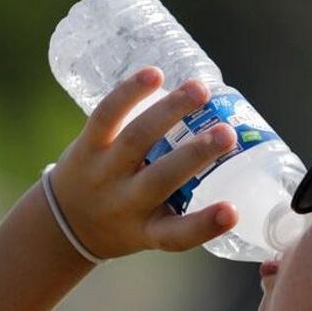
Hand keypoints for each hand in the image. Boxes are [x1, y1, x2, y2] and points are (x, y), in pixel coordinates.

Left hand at [48, 66, 238, 258]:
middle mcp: (124, 203)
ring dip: (170, 112)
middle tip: (228, 135)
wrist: (65, 222)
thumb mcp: (155, 228)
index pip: (177, 236)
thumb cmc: (127, 222)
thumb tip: (246, 162)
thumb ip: (190, 206)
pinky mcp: (87, 145)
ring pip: (136, 139)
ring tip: (200, 91)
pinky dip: (130, 92)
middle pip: (160, 179)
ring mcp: (103, 172)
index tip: (233, 212)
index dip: (205, 224)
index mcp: (148, 231)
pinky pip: (106, 115)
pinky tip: (155, 74)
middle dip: (195, 155)